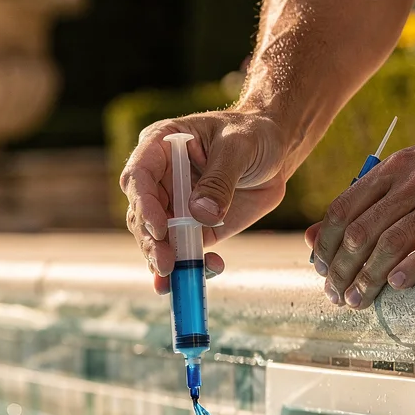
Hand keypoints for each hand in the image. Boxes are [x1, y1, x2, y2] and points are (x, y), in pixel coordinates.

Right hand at [120, 110, 289, 294]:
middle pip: (141, 214)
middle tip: (166, 264)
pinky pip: (184, 252)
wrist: (275, 151)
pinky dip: (191, 267)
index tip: (160, 228)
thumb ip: (219, 179)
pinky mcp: (193, 228)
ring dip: (164, 262)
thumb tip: (201, 215)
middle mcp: (160, 178)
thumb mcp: (239, 147)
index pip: (139, 176)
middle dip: (151, 242)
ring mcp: (174, 205)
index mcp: (160, 146)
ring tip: (177, 281)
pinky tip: (210, 270)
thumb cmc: (253, 134)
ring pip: (157, 239)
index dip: (144, 204)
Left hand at [308, 114, 414, 306]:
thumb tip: (319, 232)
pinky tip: (397, 285)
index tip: (321, 271)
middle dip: (342, 269)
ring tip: (358, 300)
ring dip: (368, 277)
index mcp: (396, 168)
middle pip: (362, 231)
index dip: (326, 245)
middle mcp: (414, 181)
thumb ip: (373, 198)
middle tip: (336, 296)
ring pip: (391, 242)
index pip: (344, 209)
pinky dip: (412, 267)